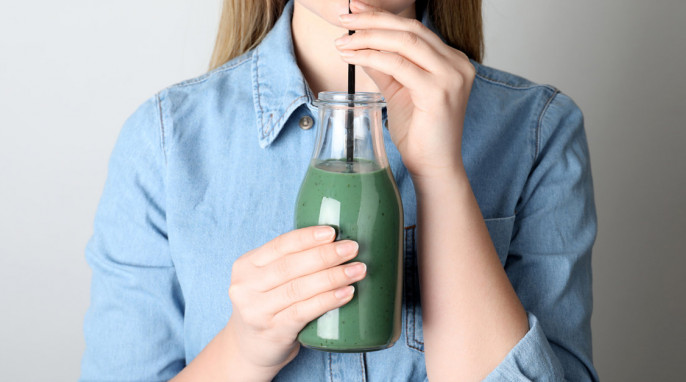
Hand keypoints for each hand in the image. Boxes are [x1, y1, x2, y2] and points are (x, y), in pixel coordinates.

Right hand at [226, 226, 365, 373]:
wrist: (252, 348)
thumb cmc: (269, 305)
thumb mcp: (267, 279)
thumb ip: (289, 261)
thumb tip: (336, 240)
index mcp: (246, 265)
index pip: (279, 245)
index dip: (307, 237)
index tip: (332, 231)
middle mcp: (246, 287)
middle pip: (291, 266)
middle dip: (326, 255)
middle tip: (353, 248)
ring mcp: (258, 311)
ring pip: (300, 288)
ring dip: (333, 277)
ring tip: (358, 269)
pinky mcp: (273, 331)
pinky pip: (304, 311)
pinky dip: (328, 300)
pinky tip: (347, 293)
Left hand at [336, 0, 475, 180]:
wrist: (434, 167)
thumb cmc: (420, 134)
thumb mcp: (399, 92)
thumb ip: (384, 68)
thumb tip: (360, 45)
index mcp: (451, 61)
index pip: (414, 29)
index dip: (382, 17)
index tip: (355, 11)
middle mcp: (457, 64)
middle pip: (410, 29)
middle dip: (372, 20)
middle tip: (343, 17)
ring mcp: (451, 77)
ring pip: (404, 42)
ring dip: (367, 38)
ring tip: (341, 42)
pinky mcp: (438, 92)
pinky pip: (398, 65)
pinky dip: (371, 57)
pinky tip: (351, 57)